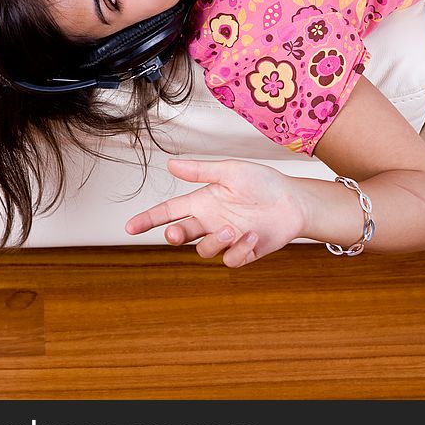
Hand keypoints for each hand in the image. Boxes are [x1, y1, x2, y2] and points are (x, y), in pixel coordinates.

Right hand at [124, 158, 305, 266]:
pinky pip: (230, 260)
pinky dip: (240, 250)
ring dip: (216, 241)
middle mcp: (211, 221)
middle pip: (181, 234)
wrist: (294, 201)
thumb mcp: (231, 171)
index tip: (130, 227)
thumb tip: (170, 164)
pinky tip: (253, 236)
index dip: (149, 219)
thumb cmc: (264, 182)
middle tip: (175, 234)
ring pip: (205, 250)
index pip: (169, 212)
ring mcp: (226, 238)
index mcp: (203, 201)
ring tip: (235, 229)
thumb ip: (201, 171)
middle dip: (174, 236)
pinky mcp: (243, 252)